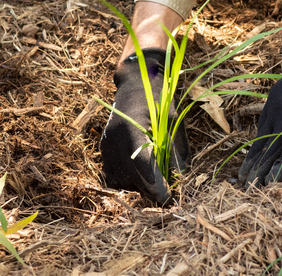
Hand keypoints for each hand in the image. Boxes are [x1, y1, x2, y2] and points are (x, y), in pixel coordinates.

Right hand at [101, 48, 188, 203]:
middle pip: (133, 179)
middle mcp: (115, 140)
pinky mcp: (103, 150)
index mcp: (133, 129)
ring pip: (122, 181)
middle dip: (151, 190)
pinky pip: (113, 176)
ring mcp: (106, 146)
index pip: (144, 168)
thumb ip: (175, 154)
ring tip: (154, 175)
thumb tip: (178, 183)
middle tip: (167, 192)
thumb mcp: (174, 124)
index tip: (169, 198)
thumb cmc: (159, 101)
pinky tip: (140, 171)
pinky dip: (128, 180)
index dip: (157, 187)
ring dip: (139, 186)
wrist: (136, 83)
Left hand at [238, 14, 281, 186]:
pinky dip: (278, 172)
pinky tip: (269, 183)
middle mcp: (276, 115)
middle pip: (261, 145)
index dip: (257, 145)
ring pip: (270, 155)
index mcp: (274, 101)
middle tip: (243, 179)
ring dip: (260, 172)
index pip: (262, 129)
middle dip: (252, 164)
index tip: (252, 156)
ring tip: (250, 187)